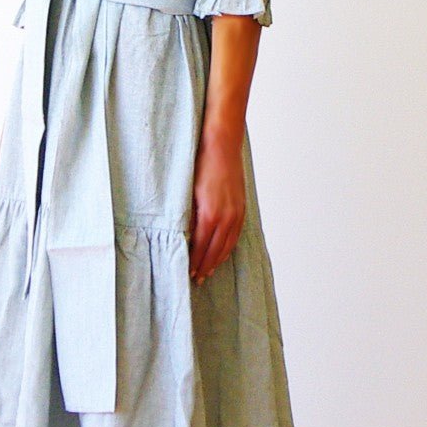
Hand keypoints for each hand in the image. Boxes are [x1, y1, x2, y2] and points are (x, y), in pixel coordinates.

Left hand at [189, 133, 244, 283]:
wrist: (221, 147)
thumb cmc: (200, 167)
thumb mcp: (188, 194)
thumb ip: (188, 217)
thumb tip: (185, 237)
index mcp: (210, 215)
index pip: (201, 247)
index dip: (195, 262)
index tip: (188, 272)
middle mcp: (226, 218)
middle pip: (215, 250)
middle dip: (206, 266)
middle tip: (197, 279)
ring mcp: (236, 213)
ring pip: (227, 245)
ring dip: (218, 260)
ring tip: (208, 272)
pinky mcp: (241, 208)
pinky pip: (235, 235)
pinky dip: (228, 247)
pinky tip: (222, 253)